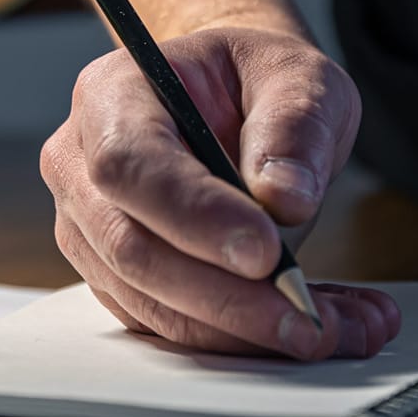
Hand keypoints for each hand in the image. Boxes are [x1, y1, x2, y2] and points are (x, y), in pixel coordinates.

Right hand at [39, 25, 401, 360]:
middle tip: (308, 319)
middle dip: (226, 297)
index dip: (194, 215)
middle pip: (133, 249)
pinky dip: (243, 340)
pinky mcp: (118, 279)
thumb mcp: (296, 76)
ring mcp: (92, 228)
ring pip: (151, 303)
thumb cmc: (255, 81)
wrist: (236, 102)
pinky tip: (313, 327)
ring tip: (335, 329)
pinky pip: (171, 326)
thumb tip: (285, 199)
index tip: (267, 251)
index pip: (132, 163)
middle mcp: (82, 165)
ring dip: (243, 332)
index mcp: (112, 93)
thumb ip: (294, 126)